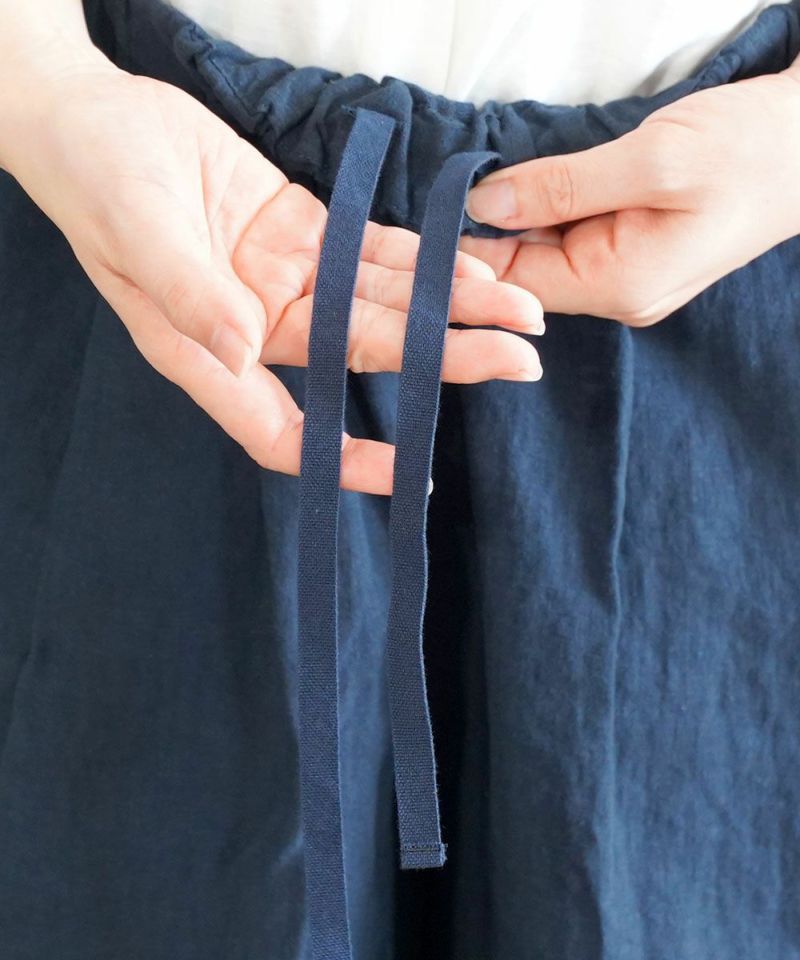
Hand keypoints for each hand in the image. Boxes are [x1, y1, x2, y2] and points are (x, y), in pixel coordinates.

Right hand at [0, 56, 543, 494]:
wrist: (94, 120)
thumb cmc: (95, 183)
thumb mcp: (136, 238)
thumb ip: (191, 297)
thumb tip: (242, 352)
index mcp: (212, 356)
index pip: (286, 432)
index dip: (345, 459)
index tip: (410, 476)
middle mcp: (260, 329)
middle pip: (363, 358)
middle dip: (442, 359)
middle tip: (517, 362)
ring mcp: (288, 278)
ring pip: (382, 300)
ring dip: (451, 306)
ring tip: (520, 312)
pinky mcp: (303, 230)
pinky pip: (372, 249)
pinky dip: (421, 258)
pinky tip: (471, 265)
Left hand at [462, 66, 799, 326]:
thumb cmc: (751, 150)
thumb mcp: (655, 159)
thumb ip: (561, 185)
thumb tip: (482, 204)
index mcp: (619, 285)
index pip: (513, 282)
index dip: (467, 250)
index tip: (430, 208)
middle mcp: (615, 293)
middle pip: (523, 269)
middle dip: (486, 228)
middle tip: (447, 180)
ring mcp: (624, 275)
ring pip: (543, 248)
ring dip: (517, 211)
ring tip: (480, 172)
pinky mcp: (631, 248)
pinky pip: (570, 232)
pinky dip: (546, 205)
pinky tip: (528, 179)